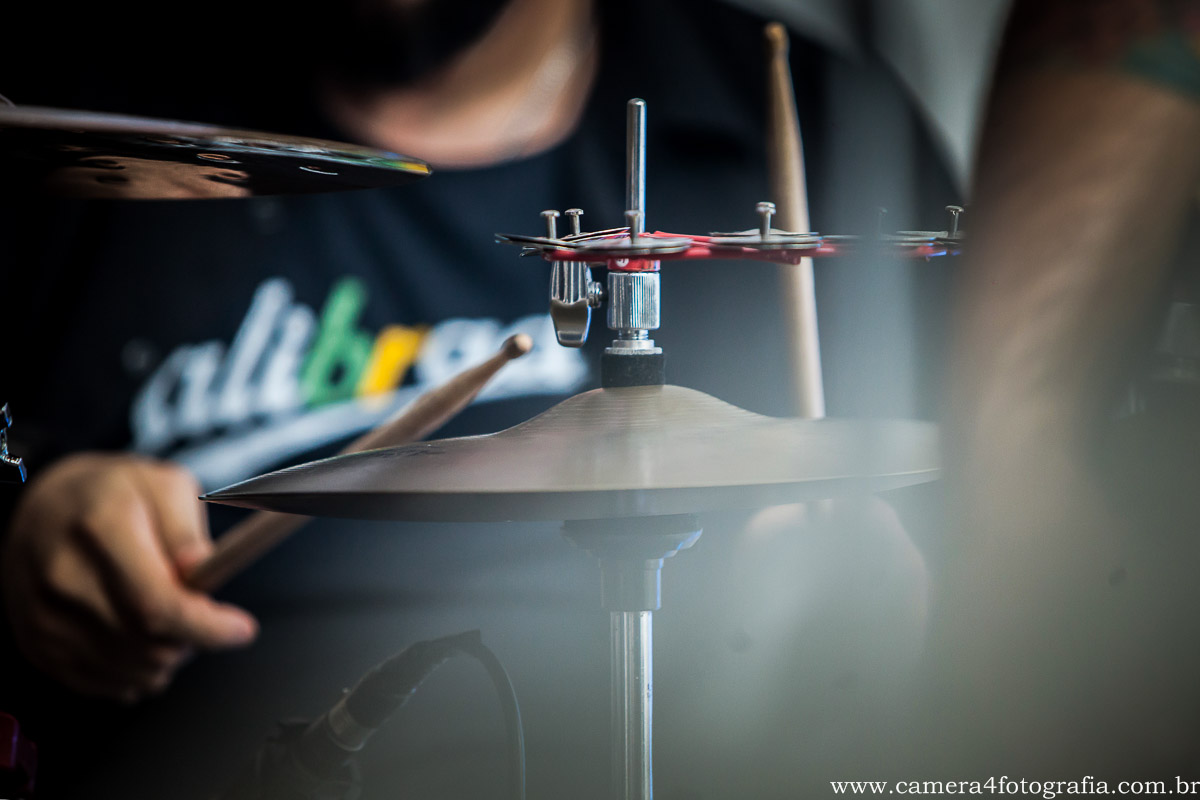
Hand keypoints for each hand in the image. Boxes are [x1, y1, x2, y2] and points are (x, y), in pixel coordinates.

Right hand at [1, 453, 257, 701]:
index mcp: (102, 530)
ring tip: (168, 618)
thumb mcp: (163, 485)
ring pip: (130, 670)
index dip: (207, 627)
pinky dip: (136, 670)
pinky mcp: (37, 645)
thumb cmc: (110, 495)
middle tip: (200, 611)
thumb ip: (187, 531)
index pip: (157, 604)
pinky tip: (140, 638)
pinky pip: (104, 683)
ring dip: (167, 656)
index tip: (241, 629)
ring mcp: (44, 616)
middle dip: (192, 638)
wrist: (38, 510)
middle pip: (147, 642)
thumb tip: (201, 571)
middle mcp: (64, 577)